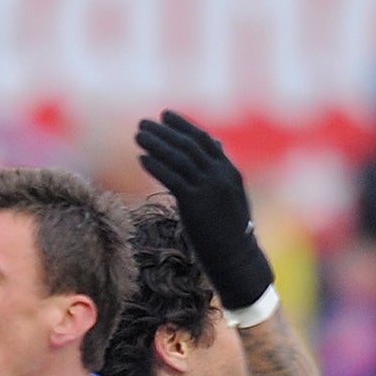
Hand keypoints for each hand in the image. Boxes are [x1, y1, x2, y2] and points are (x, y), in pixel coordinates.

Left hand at [134, 111, 273, 310]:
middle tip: (143, 123)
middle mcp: (220, 176)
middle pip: (188, 145)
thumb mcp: (231, 197)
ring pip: (177, 158)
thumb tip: (215, 144)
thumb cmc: (232, 231)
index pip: (204, 139)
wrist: (237, 259)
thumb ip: (221, 171)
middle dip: (163, 132)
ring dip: (155, 144)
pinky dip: (155, 165)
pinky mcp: (194, 204)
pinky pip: (171, 178)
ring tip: (138, 136)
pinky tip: (142, 159)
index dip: (183, 126)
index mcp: (230, 172)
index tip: (165, 116)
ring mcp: (208, 189)